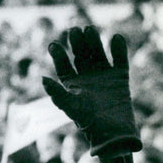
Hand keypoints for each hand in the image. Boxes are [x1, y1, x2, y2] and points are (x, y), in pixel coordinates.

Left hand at [42, 27, 141, 159]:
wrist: (113, 133)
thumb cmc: (88, 122)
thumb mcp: (70, 106)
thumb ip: (57, 93)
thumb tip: (42, 78)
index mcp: (71, 84)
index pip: (63, 65)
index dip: (58, 55)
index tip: (53, 45)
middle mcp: (86, 77)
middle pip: (80, 55)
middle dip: (77, 43)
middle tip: (74, 30)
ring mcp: (103, 76)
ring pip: (97, 53)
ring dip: (94, 41)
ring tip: (90, 30)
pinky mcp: (120, 77)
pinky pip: (119, 59)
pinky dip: (118, 49)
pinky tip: (116, 37)